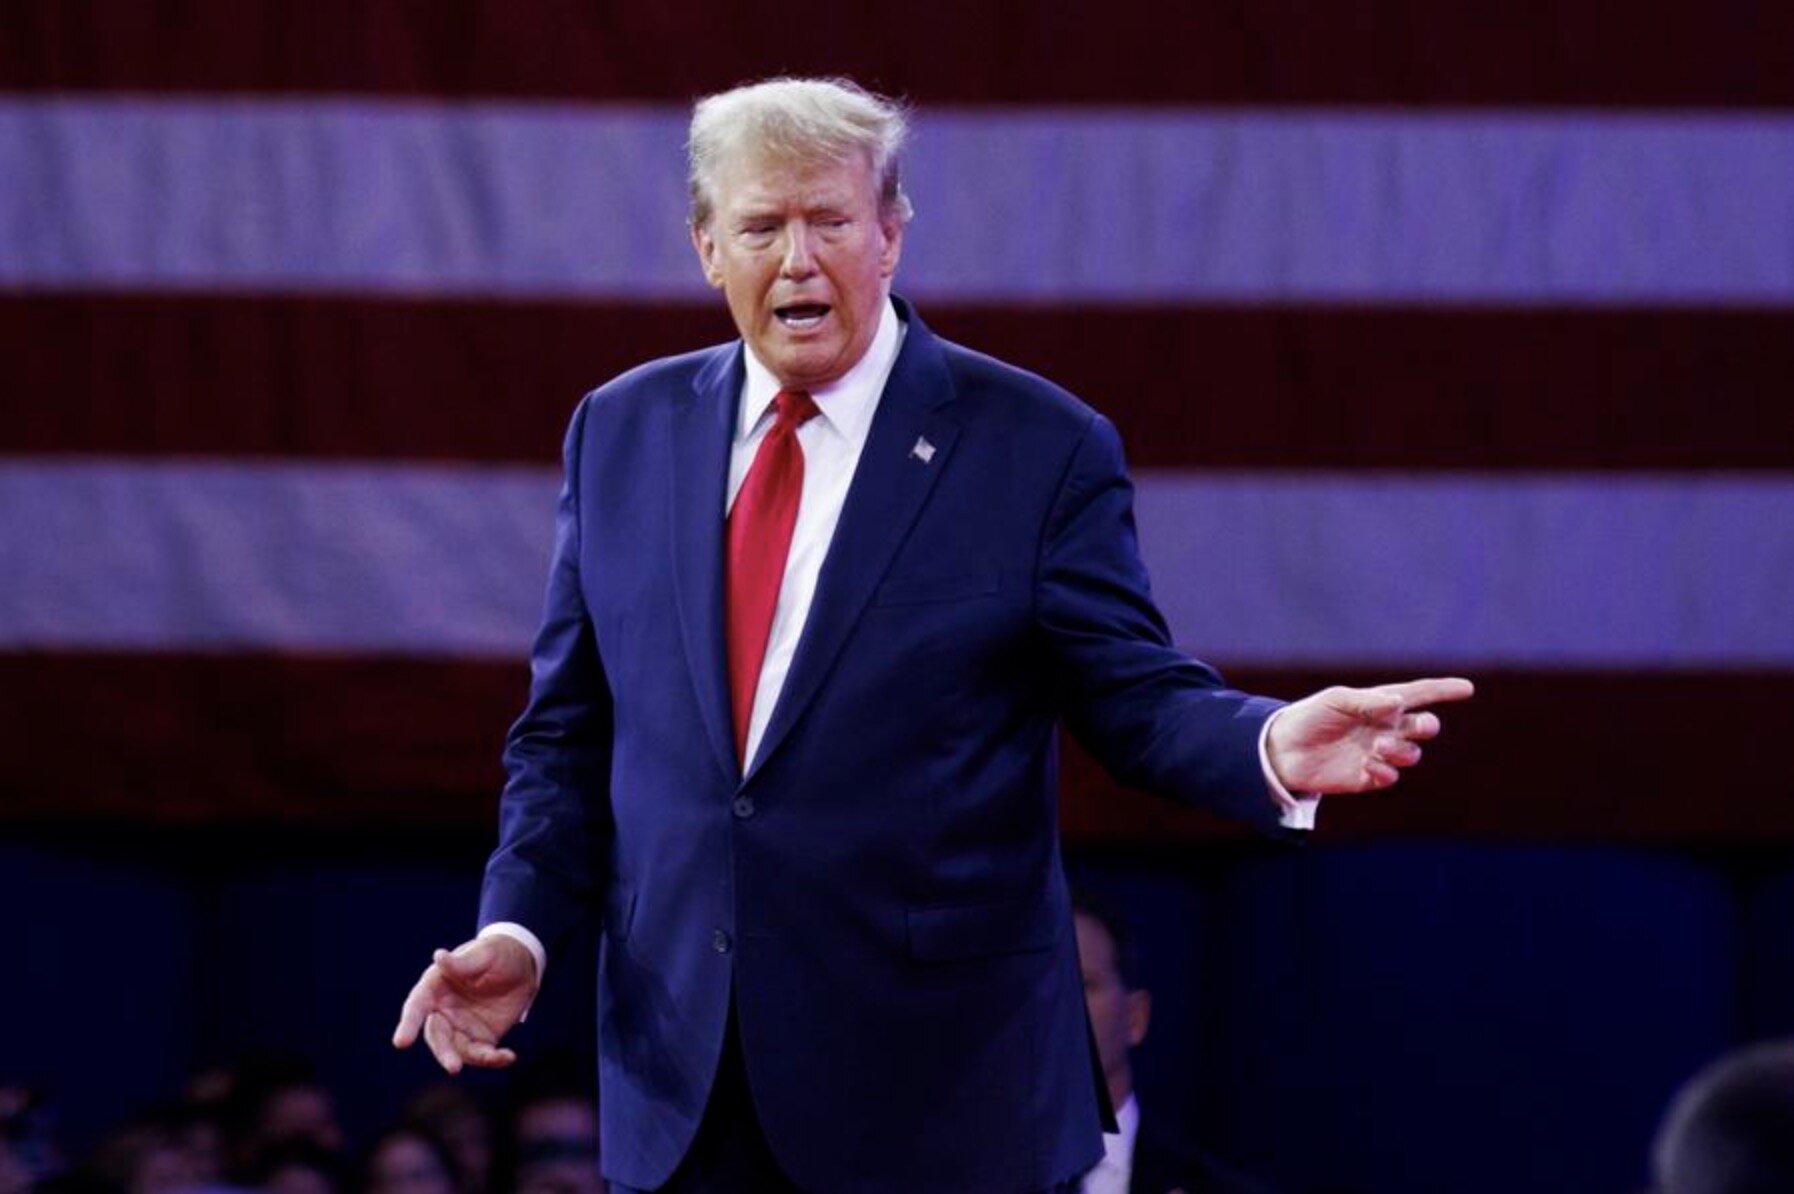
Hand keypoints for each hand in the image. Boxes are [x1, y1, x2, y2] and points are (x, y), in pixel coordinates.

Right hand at [392, 934, 537, 1073]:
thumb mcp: (483, 953)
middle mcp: (443, 1011)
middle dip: (444, 1052)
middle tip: (454, 1067)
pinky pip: (482, 1054)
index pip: (416, 1007)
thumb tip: (439, 956)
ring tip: (495, 1057)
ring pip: (458, 1050)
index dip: (408, 1025)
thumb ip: (462, 962)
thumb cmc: (495, 953)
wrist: (522, 964)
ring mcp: (461, 1027)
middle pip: (437, 1036)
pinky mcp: (481, 1038)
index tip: (401, 1043)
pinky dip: (493, 1059)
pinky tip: (508, 1057)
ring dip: (472, 1059)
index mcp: (435, 987)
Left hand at [1266, 677, 1473, 793]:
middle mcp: (1383, 728)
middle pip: (1423, 727)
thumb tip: (1400, 703)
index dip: (1443, 690)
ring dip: (1402, 750)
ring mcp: (1377, 753)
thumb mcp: (1336, 701)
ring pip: (1411, 754)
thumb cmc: (1308, 717)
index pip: (1418, 695)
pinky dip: (1386, 772)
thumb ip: (1367, 702)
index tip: (1467, 688)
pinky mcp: (1367, 776)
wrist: (1281, 750)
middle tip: (1415, 727)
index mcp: (1378, 704)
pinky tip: (1371, 767)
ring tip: (1379, 747)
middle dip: (1425, 727)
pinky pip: (1391, 776)